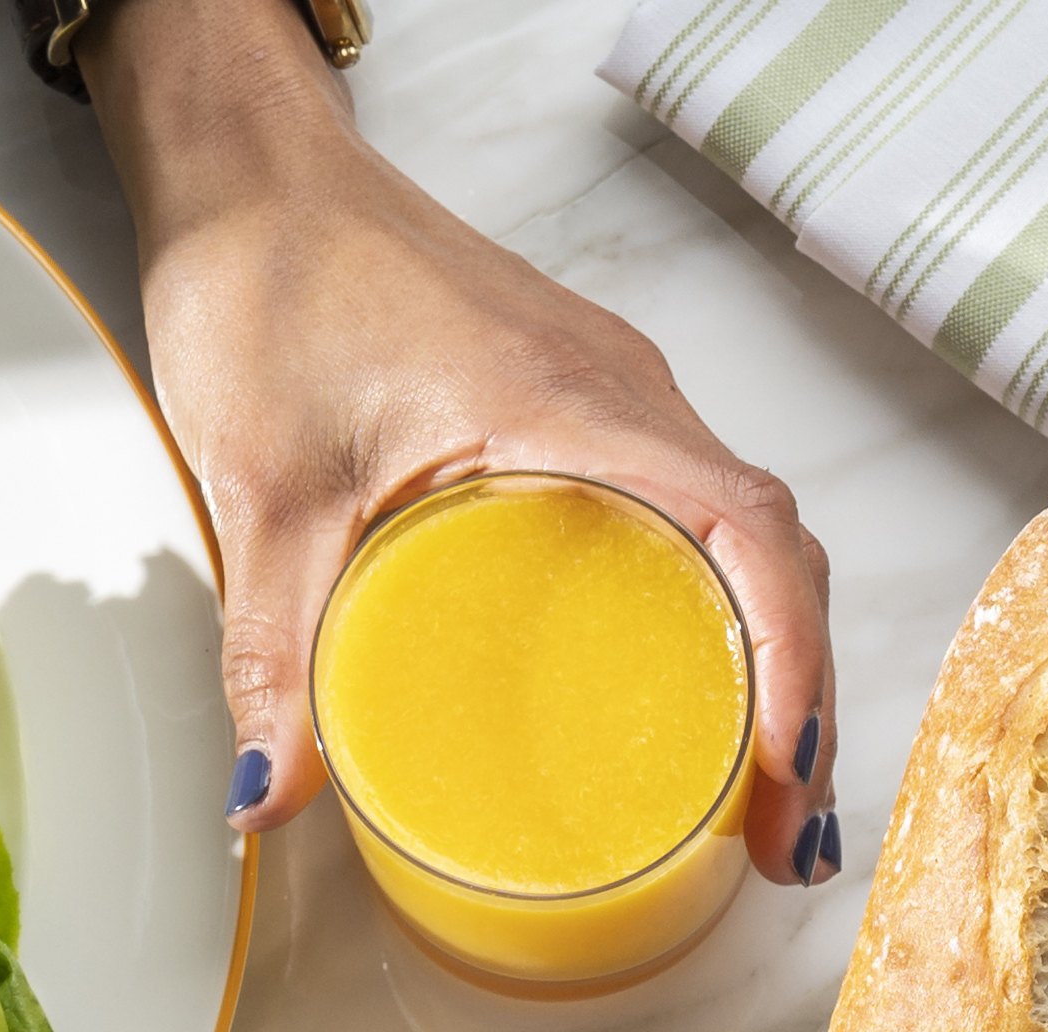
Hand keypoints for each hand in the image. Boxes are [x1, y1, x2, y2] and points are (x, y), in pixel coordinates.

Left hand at [81, 0, 838, 886]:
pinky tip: (682, 690)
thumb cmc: (269, 288)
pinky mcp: (572, 409)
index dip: (789, 654)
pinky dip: (713, 607)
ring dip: (768, 657)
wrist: (250, 183)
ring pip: (737, 533)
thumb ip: (270, 650)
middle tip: (779, 833)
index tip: (786, 765)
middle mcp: (619, 397)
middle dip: (797, 697)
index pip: (744, 527)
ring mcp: (606, 399)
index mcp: (571, 403)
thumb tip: (272, 794)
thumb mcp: (262, 493)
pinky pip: (680, 512)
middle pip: (769, 549)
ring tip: (756, 795)